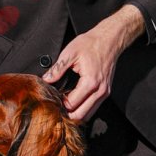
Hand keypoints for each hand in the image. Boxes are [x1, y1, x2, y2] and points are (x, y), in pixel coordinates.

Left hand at [42, 6, 144, 123]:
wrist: (109, 40)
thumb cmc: (91, 44)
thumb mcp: (70, 53)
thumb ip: (57, 69)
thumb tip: (46, 80)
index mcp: (90, 82)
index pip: (72, 104)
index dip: (60, 104)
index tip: (52, 100)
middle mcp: (100, 91)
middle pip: (81, 115)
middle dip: (67, 114)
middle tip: (56, 108)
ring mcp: (104, 93)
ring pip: (89, 114)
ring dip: (76, 114)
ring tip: (64, 106)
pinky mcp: (106, 92)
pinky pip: (94, 107)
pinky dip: (84, 108)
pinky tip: (75, 102)